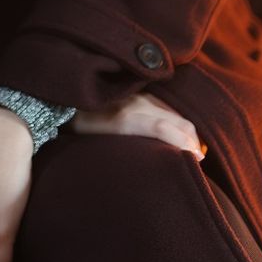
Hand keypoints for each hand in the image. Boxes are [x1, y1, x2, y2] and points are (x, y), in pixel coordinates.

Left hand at [71, 93, 205, 159]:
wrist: (63, 93)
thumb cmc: (75, 125)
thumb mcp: (91, 142)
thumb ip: (118, 151)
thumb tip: (143, 170)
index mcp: (124, 118)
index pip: (164, 129)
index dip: (184, 144)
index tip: (196, 160)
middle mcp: (136, 103)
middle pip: (177, 121)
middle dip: (192, 141)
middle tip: (198, 161)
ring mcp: (138, 94)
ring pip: (174, 112)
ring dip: (187, 130)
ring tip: (192, 149)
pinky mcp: (137, 90)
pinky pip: (166, 104)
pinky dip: (178, 119)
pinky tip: (179, 131)